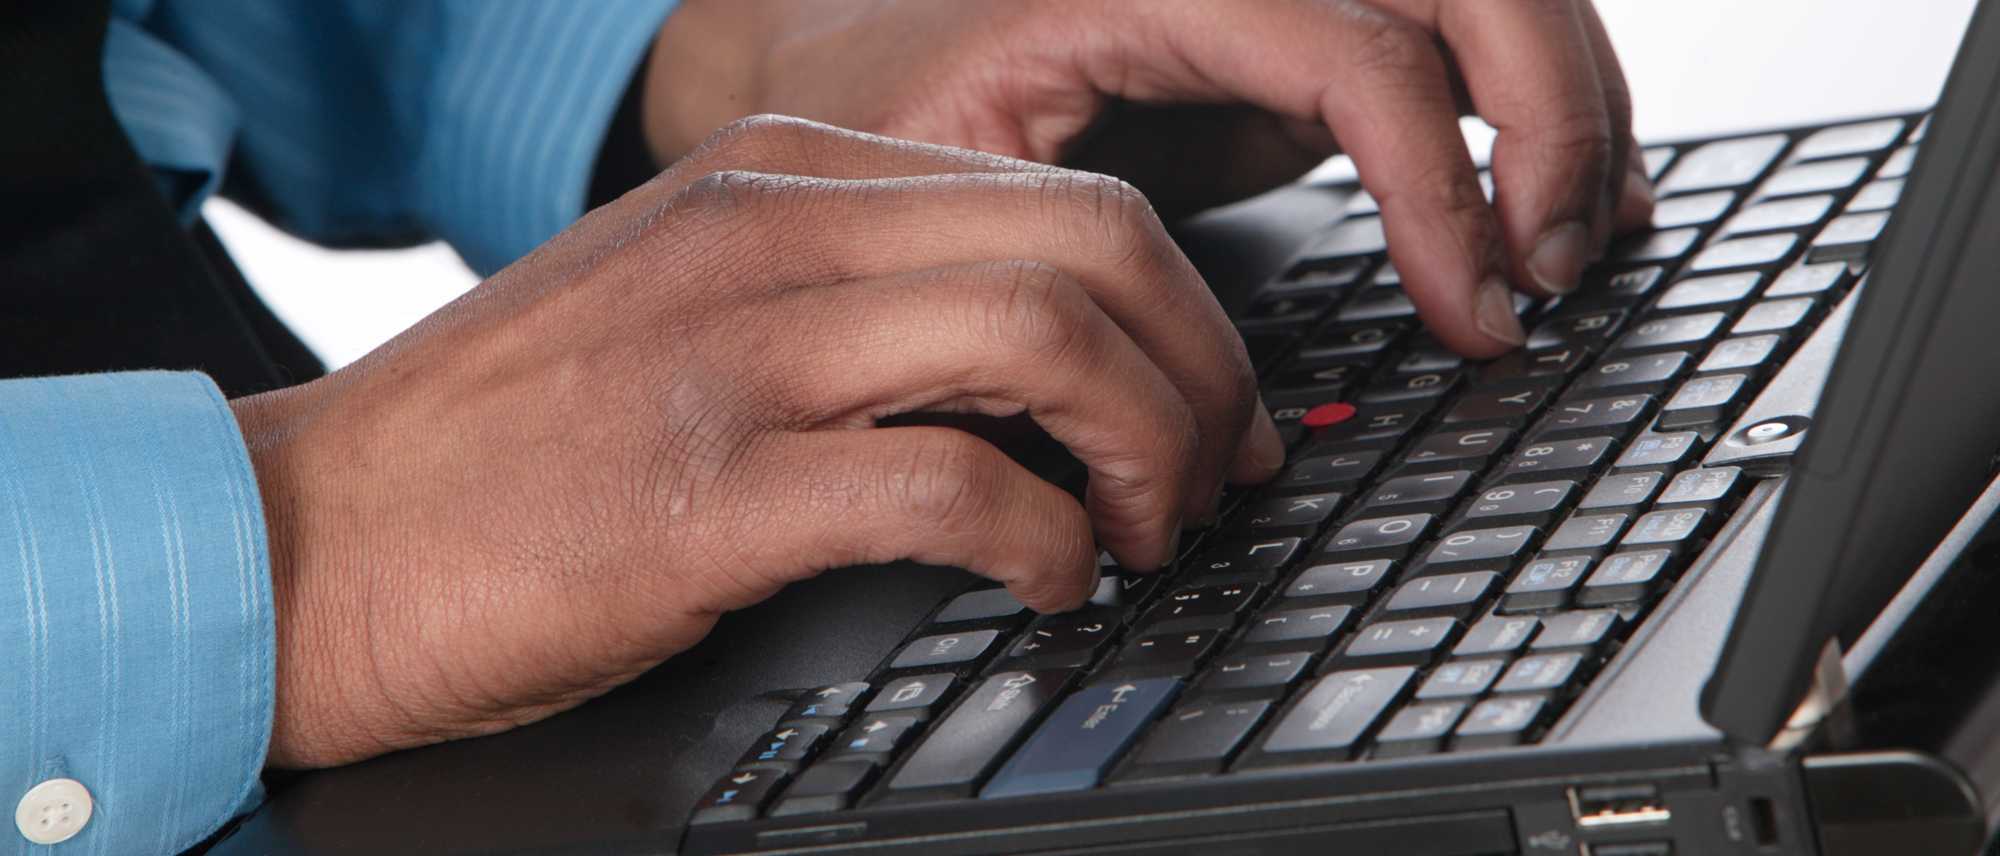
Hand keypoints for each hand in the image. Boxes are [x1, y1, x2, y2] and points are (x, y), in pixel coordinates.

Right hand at [234, 117, 1282, 766]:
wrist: (311, 535)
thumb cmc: (502, 442)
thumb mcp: (687, 306)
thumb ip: (850, 298)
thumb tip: (1034, 362)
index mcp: (777, 180)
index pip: (1059, 194)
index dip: (1181, 303)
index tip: (1211, 396)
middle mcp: (768, 236)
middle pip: (1092, 245)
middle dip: (1202, 367)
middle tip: (1217, 469)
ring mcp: (737, 355)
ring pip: (1048, 343)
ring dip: (1148, 451)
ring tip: (1150, 531)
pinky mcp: (706, 494)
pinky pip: (955, 492)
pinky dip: (1048, 544)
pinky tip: (1051, 583)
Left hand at [645, 0, 1653, 356]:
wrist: (827, 30)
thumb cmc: (865, 98)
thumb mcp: (933, 179)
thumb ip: (1063, 250)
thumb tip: (1183, 394)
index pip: (1355, 48)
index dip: (1440, 184)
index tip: (1475, 309)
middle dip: (1545, 119)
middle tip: (1552, 268)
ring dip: (1560, 105)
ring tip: (1577, 239)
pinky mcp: (1282, 26)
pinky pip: (1439, 37)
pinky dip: (1519, 103)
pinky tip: (1559, 184)